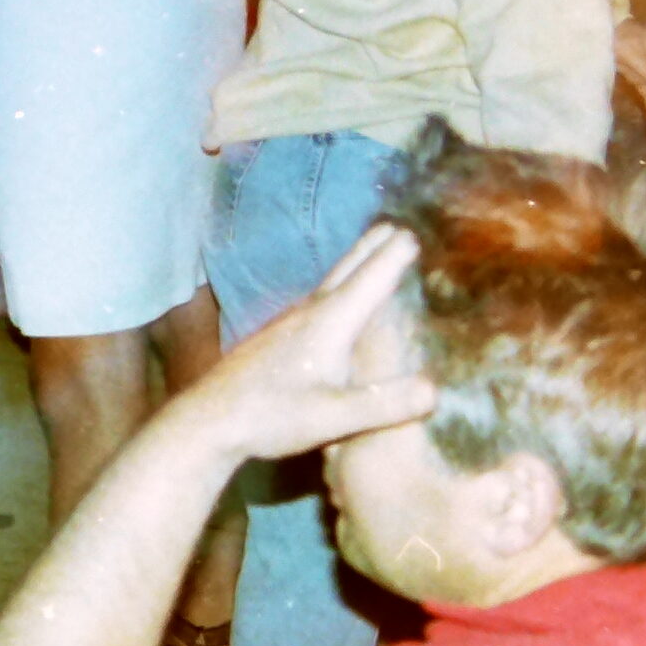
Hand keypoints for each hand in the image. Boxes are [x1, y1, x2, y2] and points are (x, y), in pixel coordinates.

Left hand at [176, 225, 436, 464]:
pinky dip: (337, 288)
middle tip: (396, 225)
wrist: (210, 419)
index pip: (370, 279)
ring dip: (355, 265)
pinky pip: (317, 299)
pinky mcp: (276, 336)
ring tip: (372, 256)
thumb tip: (435, 390)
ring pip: (330, 282)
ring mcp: (288, 321)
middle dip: (373, 247)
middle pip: (348, 270)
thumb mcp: (333, 418)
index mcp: (329, 322)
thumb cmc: (272, 416)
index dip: (394, 256)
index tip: (417, 233)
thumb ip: (383, 405)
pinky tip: (334, 305)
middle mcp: (309, 312)